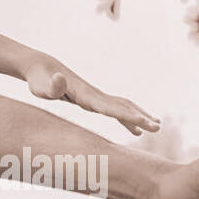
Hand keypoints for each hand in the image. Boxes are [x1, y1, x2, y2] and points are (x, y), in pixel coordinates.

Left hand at [24, 57, 159, 135]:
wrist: (42, 68)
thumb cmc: (40, 81)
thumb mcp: (42, 86)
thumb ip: (52, 86)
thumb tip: (59, 78)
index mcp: (86, 96)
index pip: (110, 108)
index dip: (127, 116)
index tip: (144, 123)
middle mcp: (94, 95)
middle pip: (121, 107)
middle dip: (140, 118)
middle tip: (158, 128)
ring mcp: (95, 97)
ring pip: (122, 107)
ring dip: (139, 116)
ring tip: (156, 126)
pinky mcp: (91, 100)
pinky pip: (114, 110)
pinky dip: (126, 118)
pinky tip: (135, 130)